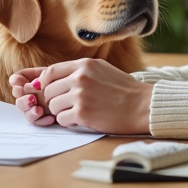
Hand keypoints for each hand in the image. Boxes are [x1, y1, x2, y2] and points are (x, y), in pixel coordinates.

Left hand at [10, 58, 153, 133]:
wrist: (142, 105)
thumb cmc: (124, 90)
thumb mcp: (101, 70)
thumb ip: (78, 71)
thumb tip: (50, 77)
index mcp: (84, 65)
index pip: (50, 71)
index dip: (45, 83)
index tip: (48, 90)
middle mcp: (80, 77)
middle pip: (49, 90)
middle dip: (55, 100)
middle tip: (68, 105)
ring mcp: (80, 95)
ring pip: (53, 106)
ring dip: (62, 112)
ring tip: (78, 112)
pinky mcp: (82, 113)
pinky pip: (61, 120)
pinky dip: (69, 122)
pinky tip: (83, 120)